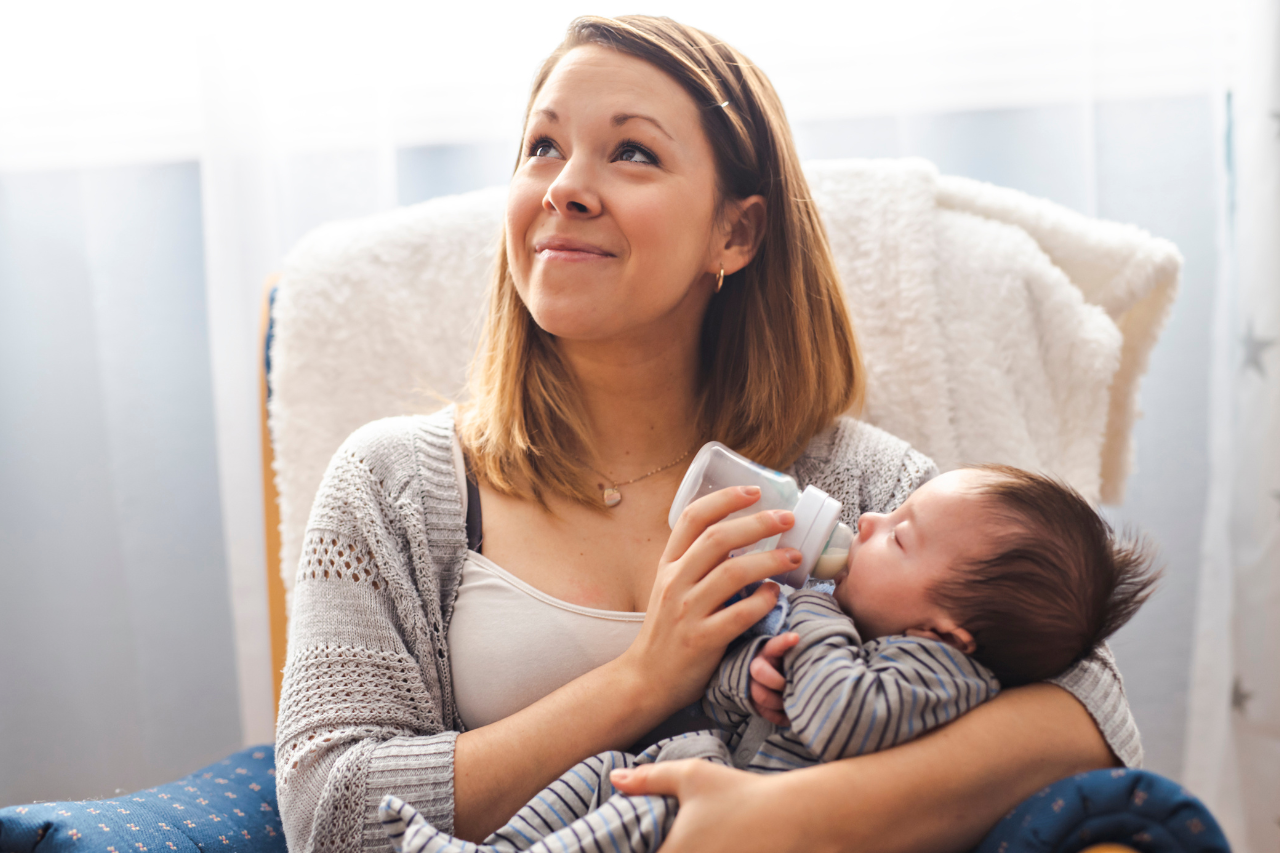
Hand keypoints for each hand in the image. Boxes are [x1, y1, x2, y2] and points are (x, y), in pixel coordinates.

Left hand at [610, 760, 817, 852]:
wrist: (796, 818)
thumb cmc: (741, 795)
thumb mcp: (691, 776)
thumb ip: (649, 779)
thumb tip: (615, 778)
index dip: (626, 852)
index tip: (622, 846)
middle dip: (654, 852)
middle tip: (654, 844)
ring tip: (691, 846)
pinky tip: (708, 850)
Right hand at [618, 486, 800, 712]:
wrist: (645, 679)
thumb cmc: (667, 631)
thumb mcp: (670, 588)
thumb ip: (696, 564)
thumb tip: (740, 537)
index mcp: (668, 565)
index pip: (693, 518)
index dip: (725, 499)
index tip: (755, 491)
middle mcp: (674, 582)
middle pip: (718, 539)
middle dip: (757, 523)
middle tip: (787, 519)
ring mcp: (686, 611)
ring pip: (732, 573)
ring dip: (769, 560)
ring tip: (793, 556)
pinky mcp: (702, 640)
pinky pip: (740, 614)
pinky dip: (763, 601)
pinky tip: (775, 594)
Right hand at [749, 631, 798, 725]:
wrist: (770, 676)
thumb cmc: (786, 664)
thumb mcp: (789, 655)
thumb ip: (798, 654)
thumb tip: (817, 651)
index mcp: (769, 651)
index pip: (775, 644)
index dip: (784, 641)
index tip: (796, 638)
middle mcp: (756, 665)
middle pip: (759, 671)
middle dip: (777, 681)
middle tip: (790, 686)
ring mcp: (752, 683)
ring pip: (760, 695)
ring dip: (779, 703)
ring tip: (793, 704)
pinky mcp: (752, 701)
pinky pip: (763, 712)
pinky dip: (779, 717)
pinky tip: (790, 717)